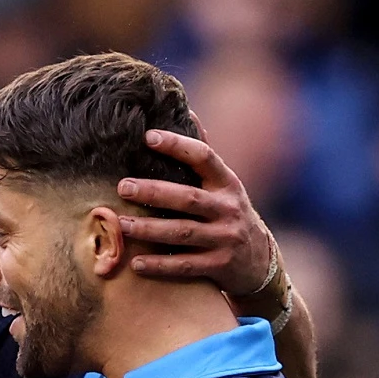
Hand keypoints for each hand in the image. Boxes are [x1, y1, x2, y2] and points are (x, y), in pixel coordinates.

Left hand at [115, 129, 278, 303]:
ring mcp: (224, 238)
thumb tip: (187, 111)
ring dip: (149, 230)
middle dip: (154, 191)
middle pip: (188, 198)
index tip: (148, 136)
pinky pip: (184, 266)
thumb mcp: (223, 184)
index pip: (204, 157)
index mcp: (226, 183)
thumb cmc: (227, 214)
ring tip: (119, 224)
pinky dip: (159, 266)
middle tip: (122, 186)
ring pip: (182, 233)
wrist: (259, 261)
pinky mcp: (219, 266)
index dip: (178, 145)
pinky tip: (134, 263)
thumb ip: (203, 155)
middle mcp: (227, 208)